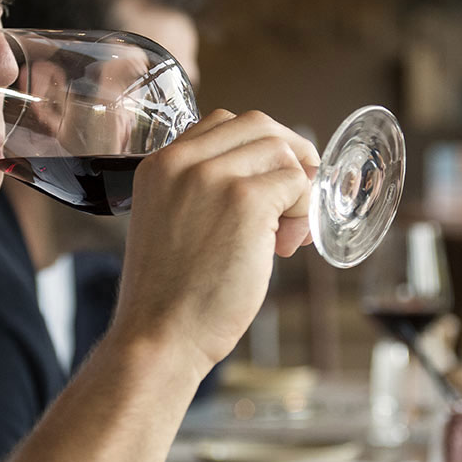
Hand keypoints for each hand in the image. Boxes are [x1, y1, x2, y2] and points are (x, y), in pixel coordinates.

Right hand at [112, 109, 317, 368]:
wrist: (159, 337)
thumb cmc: (170, 296)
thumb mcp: (171, 223)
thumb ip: (202, 192)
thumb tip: (268, 178)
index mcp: (159, 164)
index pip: (222, 123)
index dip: (257, 149)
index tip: (268, 185)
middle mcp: (183, 161)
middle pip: (258, 125)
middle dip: (289, 156)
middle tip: (296, 199)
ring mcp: (214, 177)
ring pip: (282, 152)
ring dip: (297, 191)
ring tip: (285, 237)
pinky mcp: (245, 201)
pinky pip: (297, 183)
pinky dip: (303, 211)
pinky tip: (285, 247)